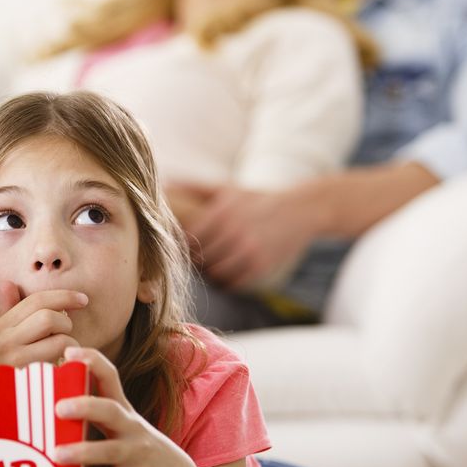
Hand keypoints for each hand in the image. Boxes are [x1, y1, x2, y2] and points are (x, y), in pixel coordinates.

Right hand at [0, 282, 86, 371]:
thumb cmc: (3, 373)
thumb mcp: (0, 342)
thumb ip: (7, 312)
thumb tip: (9, 283)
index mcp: (2, 326)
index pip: (37, 300)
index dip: (64, 296)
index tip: (83, 300)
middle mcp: (5, 340)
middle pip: (49, 316)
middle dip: (66, 324)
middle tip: (67, 336)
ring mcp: (15, 360)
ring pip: (60, 340)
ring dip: (72, 347)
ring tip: (66, 357)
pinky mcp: (29, 380)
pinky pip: (62, 363)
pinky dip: (70, 364)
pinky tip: (66, 370)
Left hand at [52, 347, 200, 466]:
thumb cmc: (134, 444)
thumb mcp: (119, 423)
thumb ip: (92, 411)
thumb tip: (49, 398)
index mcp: (121, 409)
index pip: (109, 376)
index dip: (92, 361)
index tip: (69, 351)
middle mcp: (130, 426)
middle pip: (110, 409)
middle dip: (86, 406)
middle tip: (58, 407)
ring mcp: (136, 452)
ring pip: (110, 450)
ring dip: (83, 452)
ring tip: (57, 455)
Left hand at [172, 182, 320, 289]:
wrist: (300, 210)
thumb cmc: (257, 199)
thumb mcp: (228, 189)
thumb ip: (196, 187)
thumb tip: (166, 183)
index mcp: (222, 211)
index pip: (188, 236)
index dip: (183, 243)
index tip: (184, 244)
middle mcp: (234, 231)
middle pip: (199, 256)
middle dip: (196, 259)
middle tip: (197, 258)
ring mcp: (248, 250)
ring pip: (215, 272)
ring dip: (211, 272)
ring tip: (212, 265)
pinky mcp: (261, 266)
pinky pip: (233, 283)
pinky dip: (228, 281)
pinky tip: (228, 272)